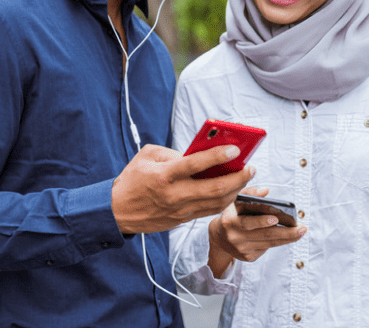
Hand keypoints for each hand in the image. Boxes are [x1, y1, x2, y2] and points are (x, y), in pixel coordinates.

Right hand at [111, 143, 254, 233]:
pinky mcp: (183, 219)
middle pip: (214, 188)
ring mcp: (180, 210)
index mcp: (164, 175)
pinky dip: (225, 200)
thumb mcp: (147, 156)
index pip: (196, 164)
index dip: (218, 155)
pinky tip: (233, 190)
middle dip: (238, 177)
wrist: (118, 211)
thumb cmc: (132, 180)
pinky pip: (210, 210)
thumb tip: (199, 154)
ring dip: (236, 190)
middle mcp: (175, 194)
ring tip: (246, 177)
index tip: (235, 149)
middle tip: (250, 167)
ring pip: (217, 202)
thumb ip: (173, 153)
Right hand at [207, 187, 306, 277]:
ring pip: (269, 243)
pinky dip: (278, 242)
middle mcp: (235, 237)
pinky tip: (288, 237)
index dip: (262, 221)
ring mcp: (241, 249)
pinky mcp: (248, 257)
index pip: (247, 222)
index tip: (276, 218)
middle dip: (285, 232)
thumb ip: (250, 194)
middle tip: (301, 228)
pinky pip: (266, 248)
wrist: (219, 237)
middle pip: (264, 235)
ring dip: (287, 238)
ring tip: (301, 232)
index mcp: (230, 221)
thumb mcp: (235, 202)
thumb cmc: (232, 215)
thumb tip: (266, 191)